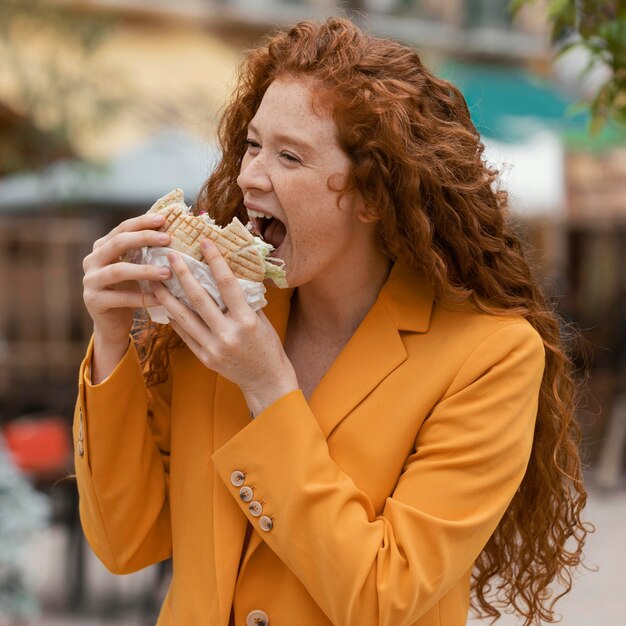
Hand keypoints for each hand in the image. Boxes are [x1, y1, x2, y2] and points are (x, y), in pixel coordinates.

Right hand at [82, 212, 171, 344]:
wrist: (111, 323)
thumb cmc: (127, 291)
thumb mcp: (134, 267)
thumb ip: (143, 252)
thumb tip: (171, 232)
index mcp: (101, 247)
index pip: (122, 228)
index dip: (142, 223)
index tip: (164, 220)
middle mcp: (91, 260)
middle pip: (118, 243)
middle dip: (144, 239)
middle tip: (168, 240)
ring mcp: (90, 281)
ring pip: (118, 271)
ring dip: (145, 270)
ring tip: (167, 273)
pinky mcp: (94, 301)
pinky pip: (121, 298)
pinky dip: (142, 298)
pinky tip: (160, 299)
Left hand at [151, 240, 297, 415]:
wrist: (266, 380)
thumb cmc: (267, 345)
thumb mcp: (261, 319)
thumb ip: (244, 299)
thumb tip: (226, 273)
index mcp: (246, 320)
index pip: (227, 284)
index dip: (215, 260)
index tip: (204, 241)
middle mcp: (227, 333)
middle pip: (199, 298)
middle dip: (182, 274)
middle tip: (170, 255)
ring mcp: (213, 347)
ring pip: (183, 317)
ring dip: (166, 296)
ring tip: (154, 279)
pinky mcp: (203, 358)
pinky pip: (184, 334)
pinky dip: (173, 318)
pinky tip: (163, 304)